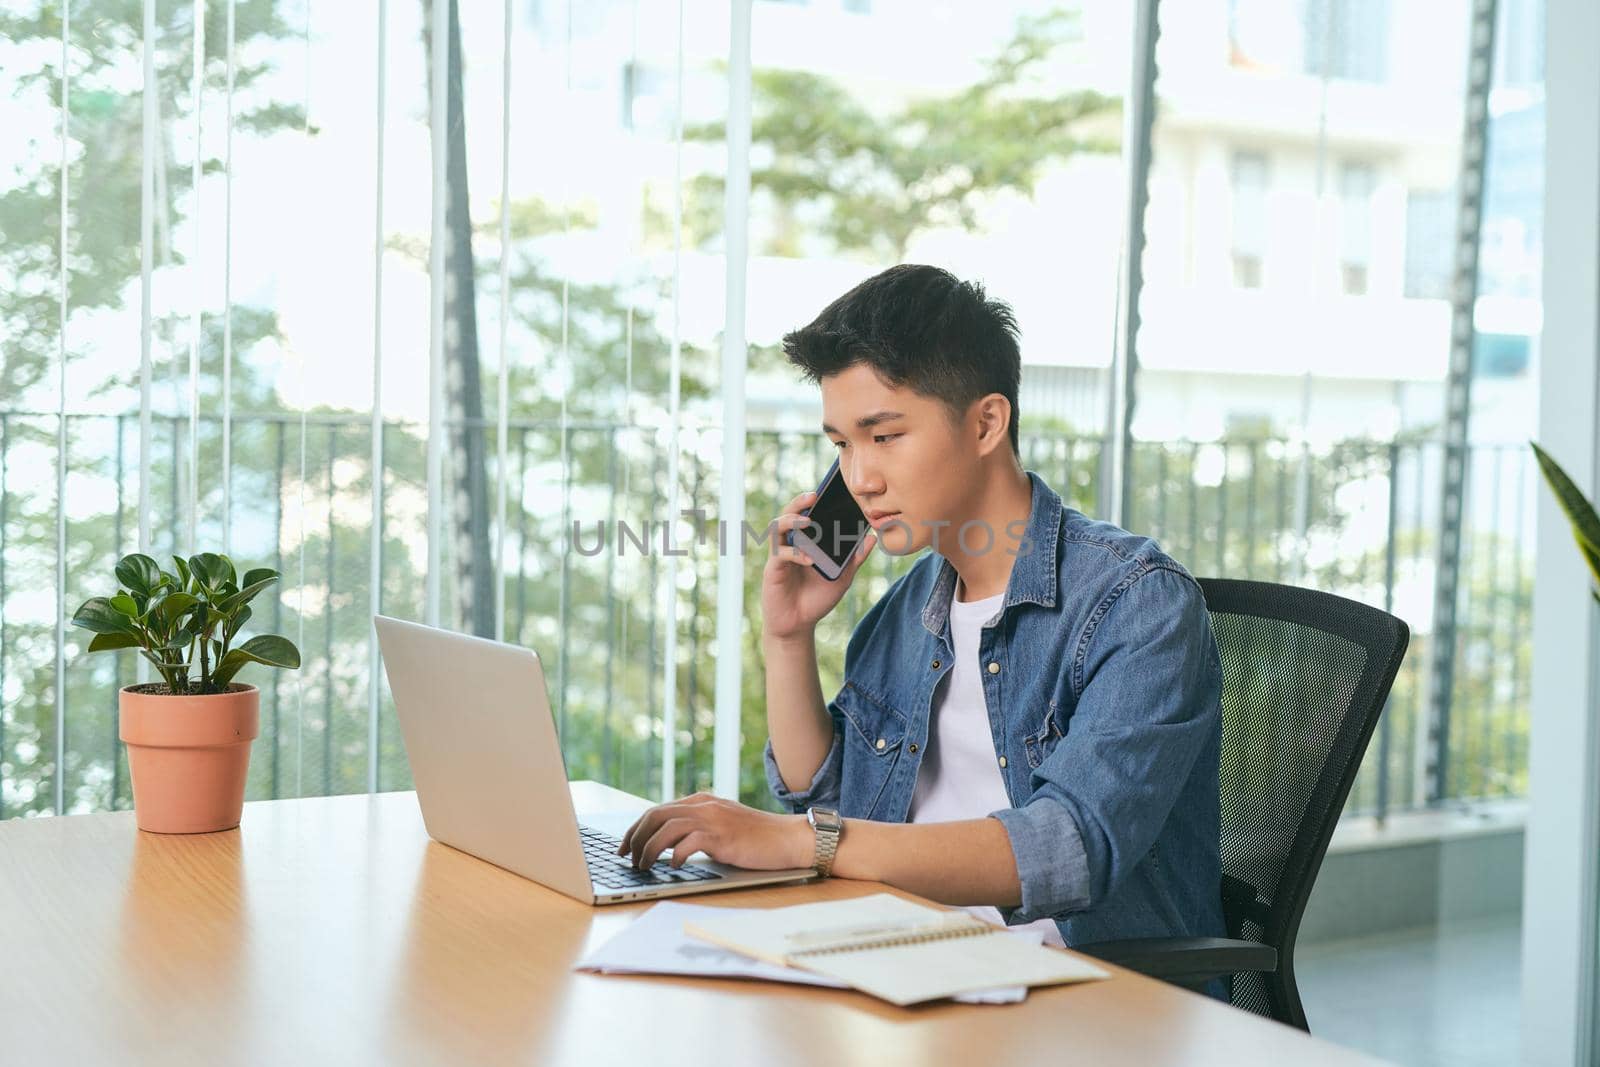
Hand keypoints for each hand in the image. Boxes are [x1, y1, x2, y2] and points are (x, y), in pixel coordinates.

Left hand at [617, 793, 813, 871]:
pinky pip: (689, 842)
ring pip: (666, 828)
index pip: (657, 810)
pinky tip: (672, 866)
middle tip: (627, 859)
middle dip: (634, 838)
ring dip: (648, 849)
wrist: (788, 838)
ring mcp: (713, 819)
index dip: (635, 829)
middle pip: (655, 815)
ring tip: (643, 866)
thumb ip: (696, 828)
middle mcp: (704, 806)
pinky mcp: (723, 837)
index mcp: (701, 801)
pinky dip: (675, 855)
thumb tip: (666, 846)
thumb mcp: (721, 826)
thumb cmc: (756, 837)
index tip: (624, 847)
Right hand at [760, 490, 876, 642]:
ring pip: (778, 528)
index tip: (828, 490)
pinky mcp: (773, 570)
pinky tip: (809, 560)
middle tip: (814, 495)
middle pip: (788, 514)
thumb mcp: (842, 577)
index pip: (807, 514)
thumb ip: (854, 558)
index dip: (813, 501)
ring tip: (808, 521)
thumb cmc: (817, 598)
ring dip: (791, 521)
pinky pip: (781, 555)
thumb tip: (872, 539)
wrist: (799, 623)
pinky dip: (795, 554)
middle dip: (799, 502)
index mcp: (806, 541)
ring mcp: (780, 555)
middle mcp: (791, 543)